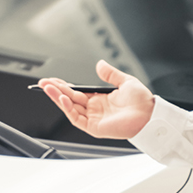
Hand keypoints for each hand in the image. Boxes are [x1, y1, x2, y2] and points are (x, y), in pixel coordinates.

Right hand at [38, 61, 154, 139]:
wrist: (150, 114)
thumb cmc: (142, 102)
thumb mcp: (125, 81)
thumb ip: (110, 73)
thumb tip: (99, 64)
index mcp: (100, 99)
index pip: (76, 92)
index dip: (64, 86)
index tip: (53, 80)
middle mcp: (94, 109)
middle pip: (69, 99)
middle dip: (55, 90)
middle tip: (43, 82)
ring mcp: (93, 118)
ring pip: (70, 108)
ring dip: (58, 97)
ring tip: (48, 88)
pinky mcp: (94, 127)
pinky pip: (77, 118)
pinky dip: (68, 109)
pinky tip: (62, 99)